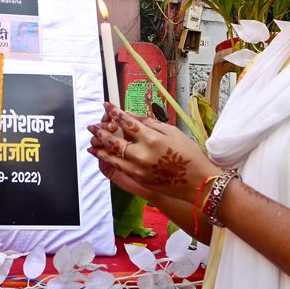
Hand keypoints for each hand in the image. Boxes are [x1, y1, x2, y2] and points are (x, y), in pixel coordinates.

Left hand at [87, 102, 217, 202]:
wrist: (197, 182)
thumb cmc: (189, 156)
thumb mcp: (173, 132)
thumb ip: (150, 124)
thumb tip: (133, 116)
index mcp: (151, 139)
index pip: (127, 122)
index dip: (114, 112)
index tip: (107, 106)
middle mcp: (142, 154)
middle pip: (114, 139)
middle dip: (101, 130)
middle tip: (92, 125)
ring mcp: (138, 168)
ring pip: (112, 155)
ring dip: (100, 146)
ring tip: (91, 139)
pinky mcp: (138, 178)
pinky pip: (118, 167)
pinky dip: (107, 159)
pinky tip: (101, 155)